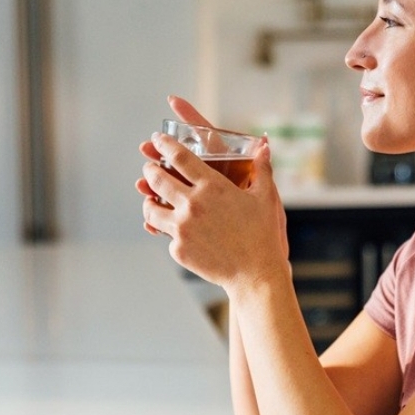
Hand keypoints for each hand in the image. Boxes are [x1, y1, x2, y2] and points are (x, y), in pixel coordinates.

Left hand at [136, 96, 288, 287]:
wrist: (255, 274)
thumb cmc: (263, 234)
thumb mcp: (265, 198)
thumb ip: (262, 169)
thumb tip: (264, 145)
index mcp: (212, 186)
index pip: (179, 157)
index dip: (165, 144)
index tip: (157, 139)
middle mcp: (192, 204)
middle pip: (157, 179)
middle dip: (150, 169)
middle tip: (150, 167)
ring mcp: (182, 228)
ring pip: (151, 208)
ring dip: (148, 200)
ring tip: (151, 198)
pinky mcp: (178, 249)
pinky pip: (165, 234)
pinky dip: (167, 229)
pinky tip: (172, 228)